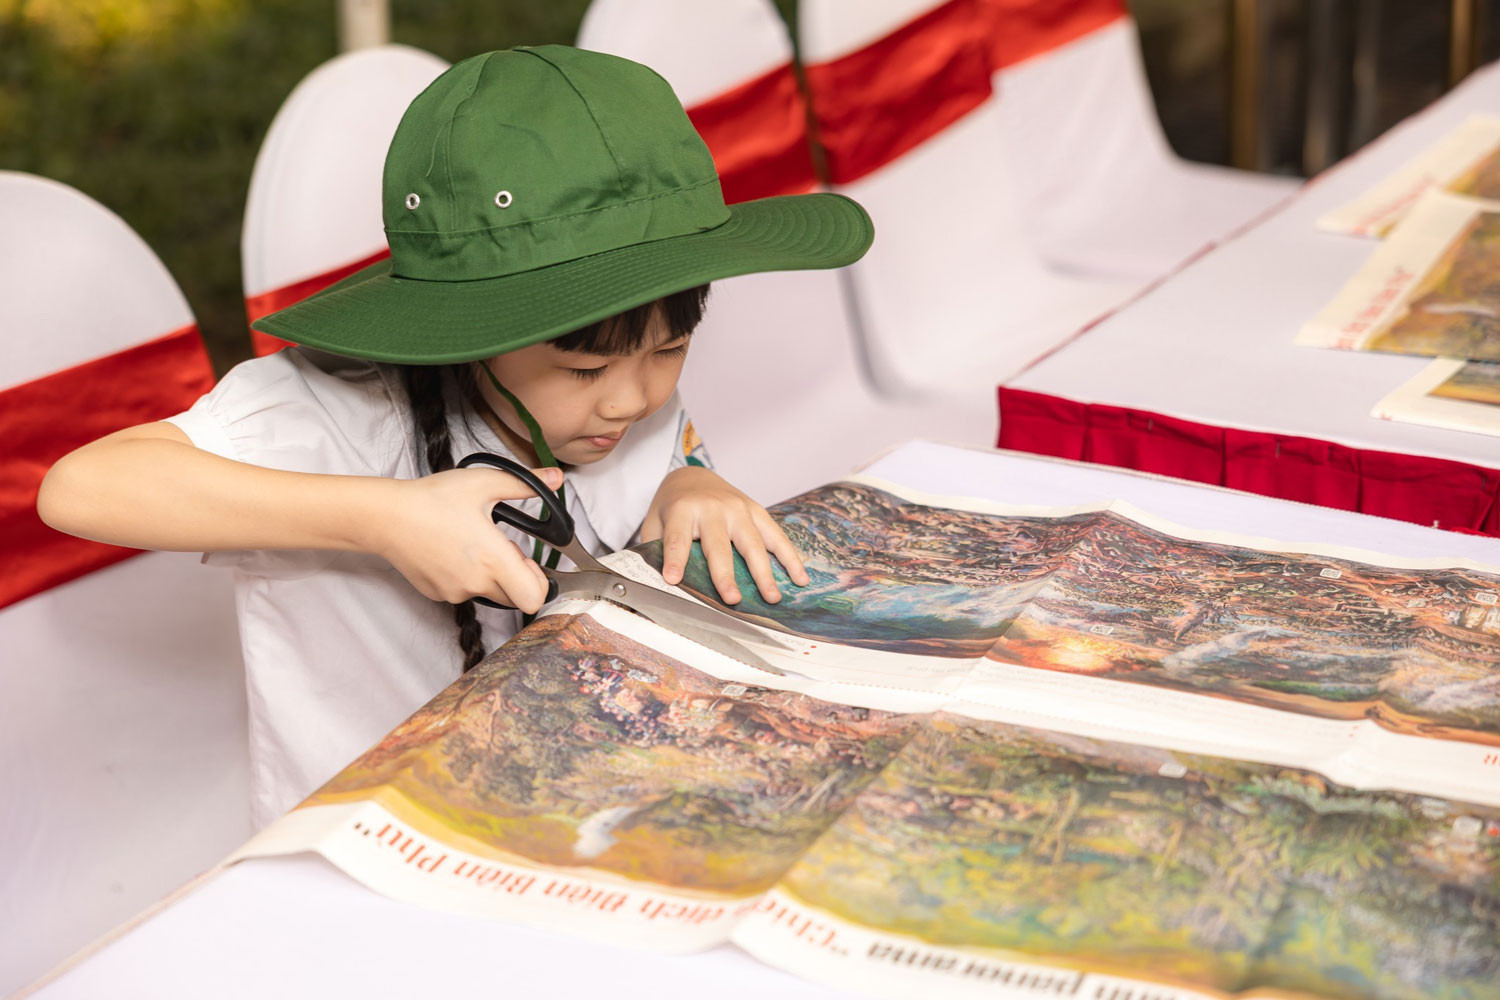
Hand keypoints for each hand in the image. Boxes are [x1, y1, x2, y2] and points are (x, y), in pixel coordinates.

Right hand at [375, 465, 565, 613]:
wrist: (386, 517)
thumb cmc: (432, 499)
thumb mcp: (484, 482)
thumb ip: (527, 483)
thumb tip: (557, 477)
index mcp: (493, 559)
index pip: (534, 597)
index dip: (540, 583)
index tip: (529, 561)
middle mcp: (476, 582)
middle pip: (514, 598)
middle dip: (517, 577)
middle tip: (503, 549)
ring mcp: (454, 592)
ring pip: (488, 594)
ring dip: (491, 576)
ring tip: (473, 544)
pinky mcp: (437, 594)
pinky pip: (463, 592)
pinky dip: (466, 577)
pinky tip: (452, 551)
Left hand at [641, 467, 809, 604]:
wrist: (692, 476)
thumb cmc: (672, 507)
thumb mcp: (655, 523)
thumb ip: (656, 550)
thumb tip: (659, 587)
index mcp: (682, 509)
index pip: (677, 538)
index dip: (675, 559)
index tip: (673, 580)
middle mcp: (713, 507)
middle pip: (719, 545)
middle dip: (725, 573)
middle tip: (732, 599)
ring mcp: (738, 508)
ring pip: (753, 543)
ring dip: (764, 572)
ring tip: (773, 598)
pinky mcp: (756, 511)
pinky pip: (776, 536)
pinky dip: (790, 558)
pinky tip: (800, 579)